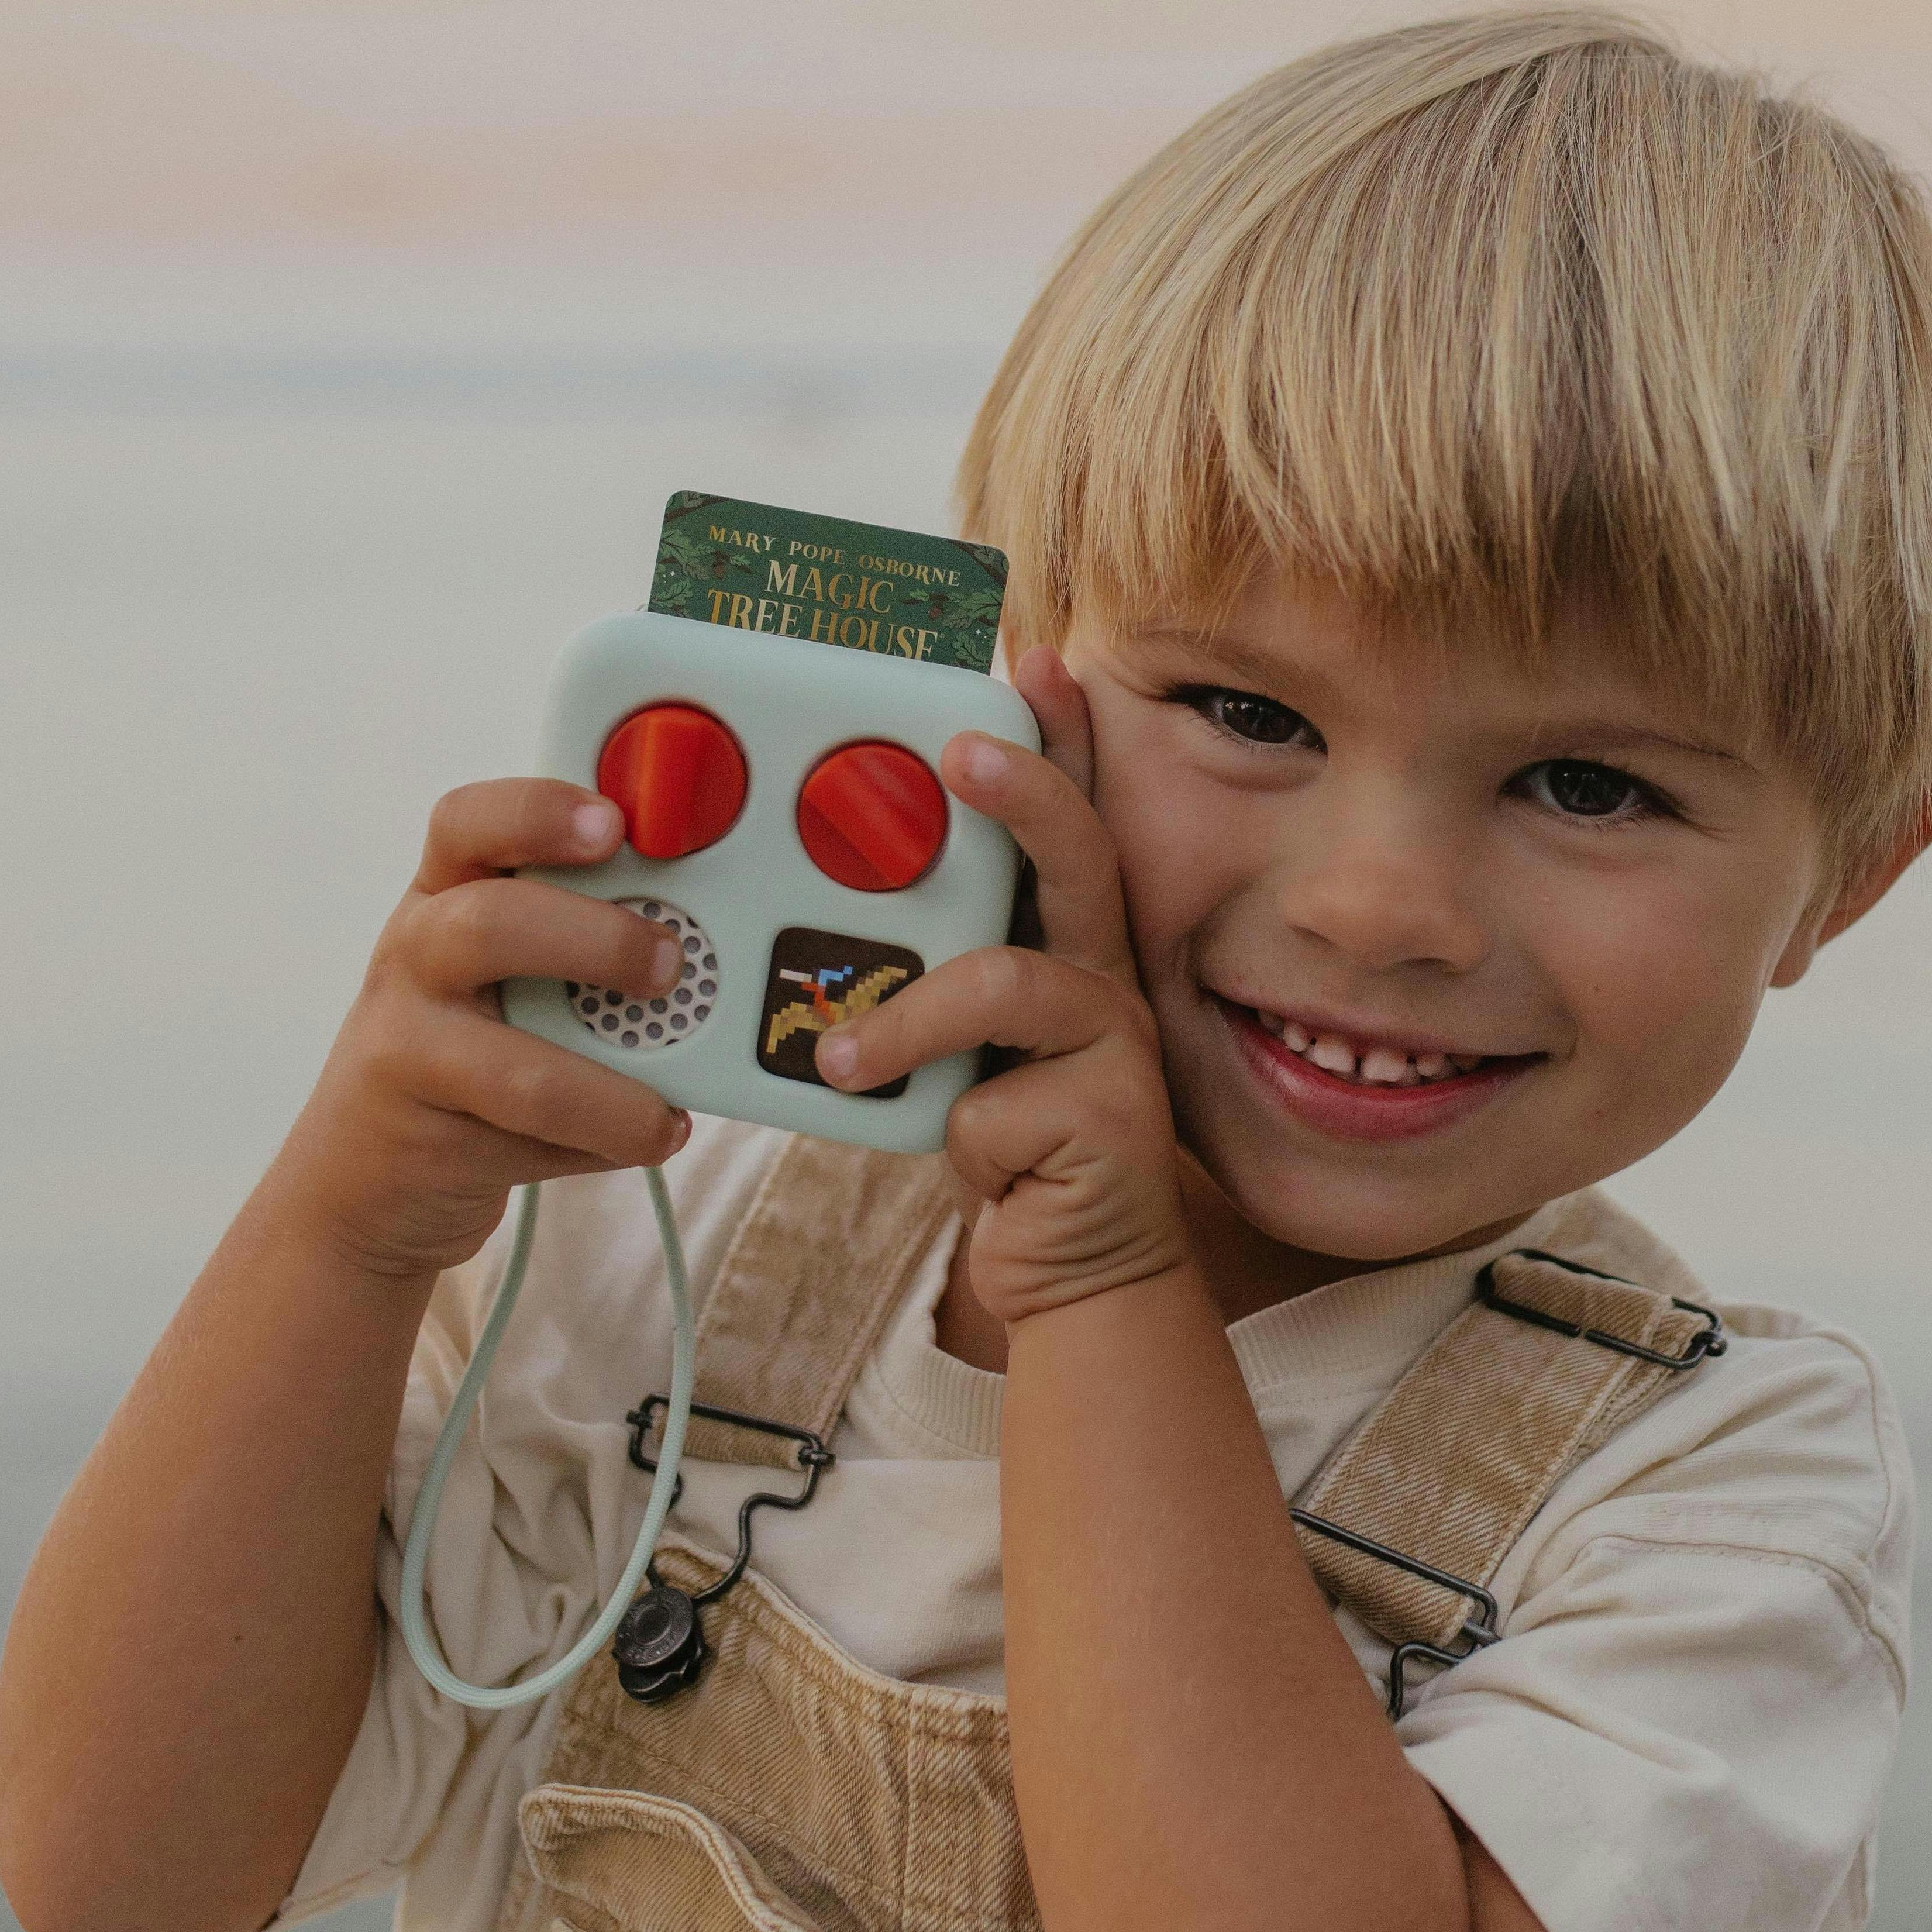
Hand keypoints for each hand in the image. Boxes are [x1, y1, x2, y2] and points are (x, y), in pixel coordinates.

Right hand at [274, 782, 690, 1279]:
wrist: (375, 1173)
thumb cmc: (476, 1050)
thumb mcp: (522, 973)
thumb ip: (588, 940)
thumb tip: (720, 941)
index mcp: (448, 892)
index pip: (472, 823)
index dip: (540, 813)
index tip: (615, 823)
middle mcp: (416, 955)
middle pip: (490, 923)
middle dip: (595, 943)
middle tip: (668, 968)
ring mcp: (409, 1046)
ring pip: (515, 1069)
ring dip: (610, 1092)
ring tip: (666, 1106)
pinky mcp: (425, 1134)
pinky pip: (532, 1140)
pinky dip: (604, 1142)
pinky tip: (647, 1135)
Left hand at [815, 649, 1189, 1323]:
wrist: (1067, 1266)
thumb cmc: (1005, 1141)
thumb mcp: (951, 1040)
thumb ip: (922, 971)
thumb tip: (816, 903)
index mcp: (1068, 944)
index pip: (1072, 821)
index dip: (1062, 740)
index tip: (1036, 666)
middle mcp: (1104, 977)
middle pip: (1083, 854)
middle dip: (1026, 788)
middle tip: (960, 752)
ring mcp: (1115, 1043)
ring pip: (1012, 978)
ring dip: (909, 1012)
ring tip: (837, 1048)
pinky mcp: (1107, 1114)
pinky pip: (994, 1089)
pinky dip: (933, 1099)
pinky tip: (908, 1120)